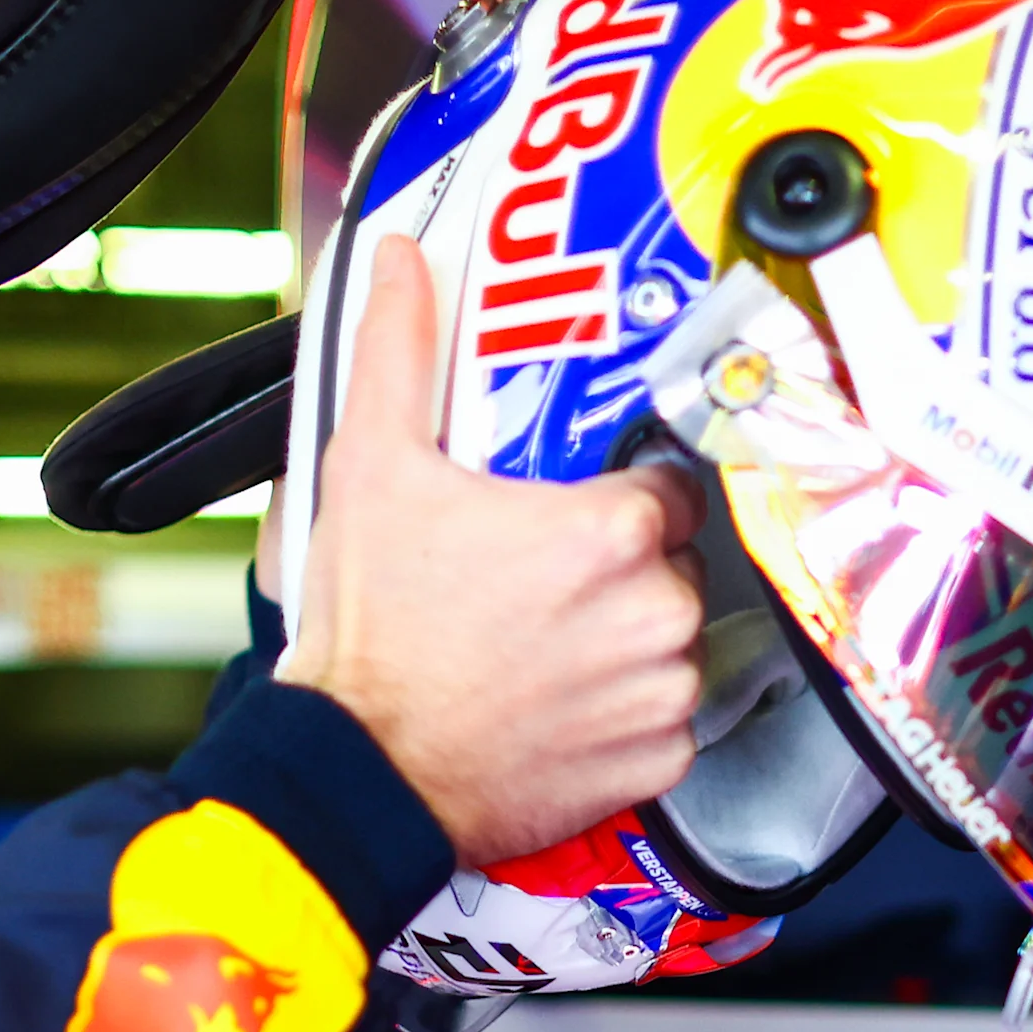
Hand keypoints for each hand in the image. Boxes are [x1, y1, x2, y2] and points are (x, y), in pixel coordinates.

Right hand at [280, 235, 703, 865]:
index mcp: (611, 531)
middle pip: (672, 564)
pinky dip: (623, 719)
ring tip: (543, 649)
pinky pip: (667, 725)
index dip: (618, 499)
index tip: (573, 516)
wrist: (359, 769)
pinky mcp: (655, 763)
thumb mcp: (372, 470)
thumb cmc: (371, 635)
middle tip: (540, 585)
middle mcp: (654, 612)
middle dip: (618, 571)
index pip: (669, 487)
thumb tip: (402, 262)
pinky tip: (559, 708)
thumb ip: (401, 352)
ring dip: (625, 643)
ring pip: (672, 643)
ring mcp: (659, 693)